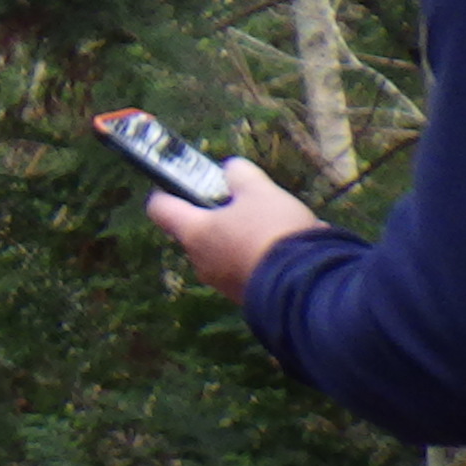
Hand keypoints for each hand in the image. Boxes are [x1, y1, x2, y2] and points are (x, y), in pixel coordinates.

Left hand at [147, 156, 325, 305]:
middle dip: (220, 214)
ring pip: (226, 249)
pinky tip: (292, 249)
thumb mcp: (260, 191)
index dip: (165, 191)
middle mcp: (201, 260)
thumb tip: (231, 169)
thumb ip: (240, 175)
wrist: (305, 287)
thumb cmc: (273, 233)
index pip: (159, 208)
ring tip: (279, 225)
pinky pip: (248, 267)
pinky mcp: (246, 296)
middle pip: (198, 230)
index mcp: (194, 232)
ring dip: (246, 235)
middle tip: (246, 202)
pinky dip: (263, 256)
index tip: (178, 181)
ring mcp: (222, 282)